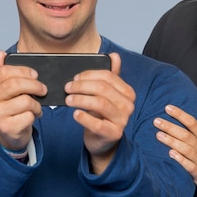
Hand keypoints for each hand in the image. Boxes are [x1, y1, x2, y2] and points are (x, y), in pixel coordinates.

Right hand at [0, 51, 45, 149]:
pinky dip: (35, 115)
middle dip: (34, 85)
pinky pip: (28, 115)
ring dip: (36, 103)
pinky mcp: (7, 127)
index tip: (35, 75)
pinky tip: (32, 116)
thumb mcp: (7, 89)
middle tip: (43, 89)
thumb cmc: (11, 107)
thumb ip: (3, 71)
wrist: (11, 133)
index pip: (4, 71)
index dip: (23, 71)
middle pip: (15, 84)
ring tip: (36, 106)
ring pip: (25, 100)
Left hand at [64, 52, 134, 172]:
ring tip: (68, 99)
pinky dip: (84, 117)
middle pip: (103, 89)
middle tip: (68, 88)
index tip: (75, 78)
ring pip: (100, 104)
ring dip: (80, 99)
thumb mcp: (106, 94)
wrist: (103, 140)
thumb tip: (114, 56)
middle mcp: (128, 105)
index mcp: (127, 92)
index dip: (89, 75)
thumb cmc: (102, 114)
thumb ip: (110, 75)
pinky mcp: (113, 134)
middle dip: (82, 86)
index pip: (108, 77)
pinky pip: (97, 124)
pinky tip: (75, 114)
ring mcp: (122, 120)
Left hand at [153, 104, 196, 196]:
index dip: (180, 114)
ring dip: (173, 142)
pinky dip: (181, 160)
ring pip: (187, 149)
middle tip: (156, 120)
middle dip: (171, 127)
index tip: (167, 107)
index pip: (193, 123)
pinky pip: (191, 167)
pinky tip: (171, 154)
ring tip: (158, 135)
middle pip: (187, 135)